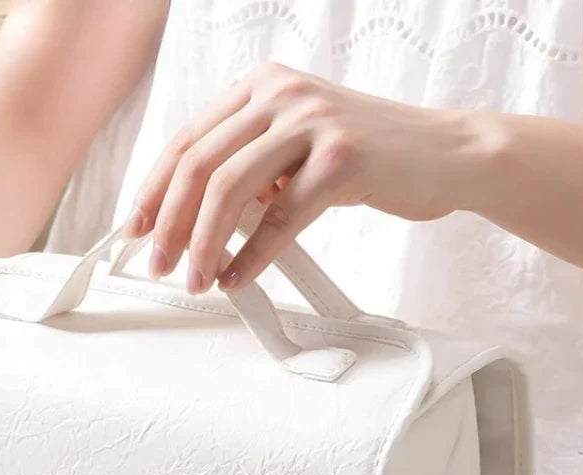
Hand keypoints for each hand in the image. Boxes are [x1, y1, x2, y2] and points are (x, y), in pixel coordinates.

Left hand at [122, 61, 483, 292]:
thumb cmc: (367, 156)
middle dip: (171, 223)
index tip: (136, 230)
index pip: (188, 141)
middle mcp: (281, 94)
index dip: (155, 190)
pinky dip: (254, 256)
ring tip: (197, 280)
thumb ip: (250, 170)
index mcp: (261, 87)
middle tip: (158, 264)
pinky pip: (281, 218)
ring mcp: (312, 122)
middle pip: (200, 164)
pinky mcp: (342, 159)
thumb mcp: (297, 149)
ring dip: (205, 244)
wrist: (446, 153)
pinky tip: (238, 279)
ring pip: (231, 189)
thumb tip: (195, 220)